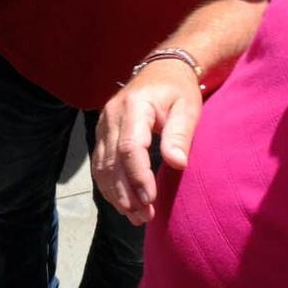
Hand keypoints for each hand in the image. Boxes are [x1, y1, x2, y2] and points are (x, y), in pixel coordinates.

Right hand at [92, 59, 201, 226]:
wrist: (161, 70)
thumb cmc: (178, 90)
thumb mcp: (187, 108)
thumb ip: (180, 135)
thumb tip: (177, 164)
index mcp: (134, 107)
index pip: (129, 147)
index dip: (137, 176)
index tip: (150, 199)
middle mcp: (112, 115)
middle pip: (112, 161)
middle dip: (126, 192)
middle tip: (145, 217)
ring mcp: (103, 125)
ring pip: (102, 166)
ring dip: (116, 194)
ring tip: (136, 216)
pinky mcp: (102, 134)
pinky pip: (99, 164)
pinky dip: (108, 186)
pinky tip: (122, 203)